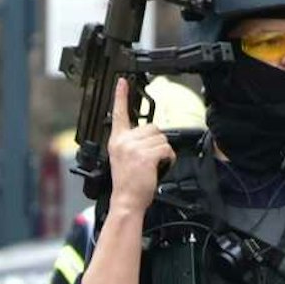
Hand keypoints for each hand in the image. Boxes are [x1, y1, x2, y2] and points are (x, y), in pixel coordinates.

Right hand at [106, 78, 172, 213]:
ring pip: (160, 138)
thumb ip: (131, 143)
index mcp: (116, 140)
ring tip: (153, 165)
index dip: (121, 96)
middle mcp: (124, 141)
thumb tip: (149, 135)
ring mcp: (134, 148)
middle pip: (151, 127)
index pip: (118, 114)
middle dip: (156, 142)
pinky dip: (168, 158)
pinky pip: (166, 148)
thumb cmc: (126, 185)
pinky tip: (159, 167)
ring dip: (163, 151)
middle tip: (149, 159)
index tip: (122, 82)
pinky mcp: (146, 155)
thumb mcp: (122, 159)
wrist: (126, 201)